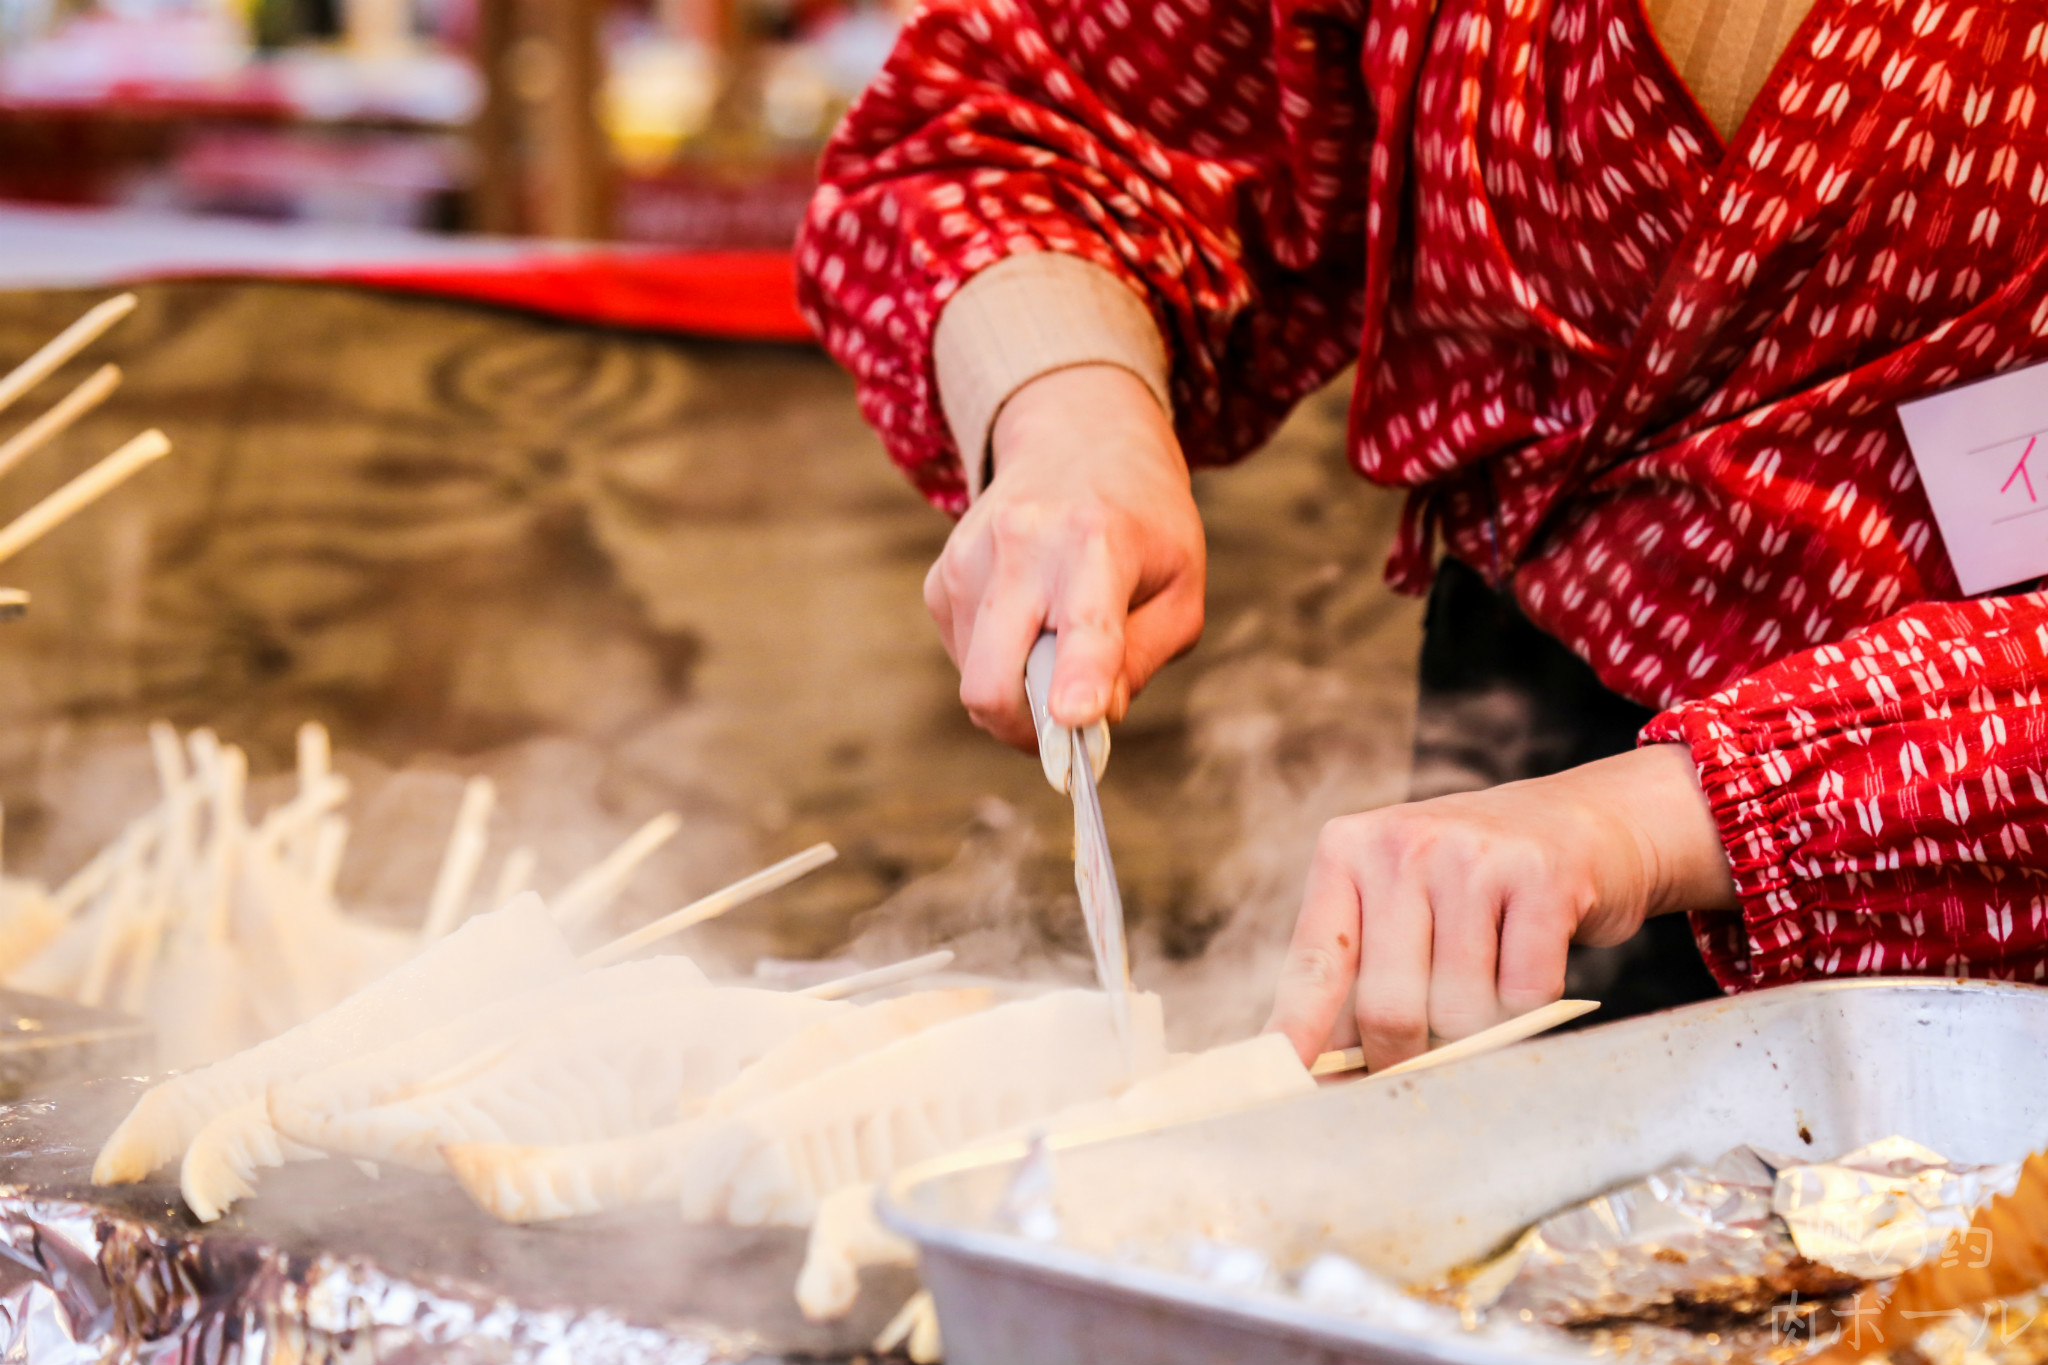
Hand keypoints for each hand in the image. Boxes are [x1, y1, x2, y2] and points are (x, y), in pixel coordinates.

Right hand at [925, 364, 1205, 748]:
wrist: (1077, 438)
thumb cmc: (1141, 524)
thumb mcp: (1180, 587)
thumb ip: (1142, 659)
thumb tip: (1091, 720)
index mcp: (1098, 541)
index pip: (1084, 623)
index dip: (1077, 677)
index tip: (1072, 715)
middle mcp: (1022, 544)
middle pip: (994, 677)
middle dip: (1025, 731)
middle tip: (1065, 730)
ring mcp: (969, 560)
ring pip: (977, 680)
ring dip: (1020, 691)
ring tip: (1060, 642)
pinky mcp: (942, 579)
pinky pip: (965, 658)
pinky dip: (999, 663)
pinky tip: (1029, 620)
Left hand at [1262, 744, 1737, 1068]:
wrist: (1586, 818)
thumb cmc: (1476, 880)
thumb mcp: (1400, 902)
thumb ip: (1357, 973)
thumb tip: (1319, 1069)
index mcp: (1348, 850)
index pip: (1313, 966)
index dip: (1296, 1036)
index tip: (1279, 1089)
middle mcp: (1402, 845)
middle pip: (1388, 1010)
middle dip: (1406, 1054)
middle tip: (1428, 1046)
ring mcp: (1472, 856)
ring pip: (1459, 1010)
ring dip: (1476, 1025)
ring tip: (1488, 974)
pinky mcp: (1541, 877)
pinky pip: (1523, 995)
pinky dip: (1529, 1003)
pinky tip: (1529, 955)